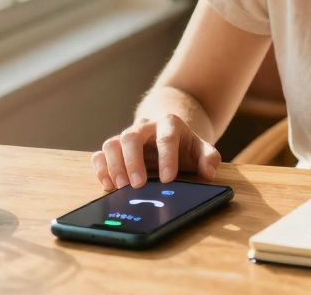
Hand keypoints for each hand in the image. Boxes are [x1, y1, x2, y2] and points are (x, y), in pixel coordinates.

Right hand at [90, 114, 220, 190]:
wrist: (167, 134)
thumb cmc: (184, 146)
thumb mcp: (201, 149)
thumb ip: (209, 158)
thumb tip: (208, 172)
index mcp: (169, 124)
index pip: (166, 137)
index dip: (167, 158)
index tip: (168, 180)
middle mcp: (145, 127)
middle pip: (132, 136)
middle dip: (133, 161)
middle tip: (138, 185)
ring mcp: (127, 137)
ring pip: (113, 143)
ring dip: (114, 165)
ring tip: (121, 187)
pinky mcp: (115, 148)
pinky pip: (101, 153)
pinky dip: (101, 168)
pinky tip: (108, 184)